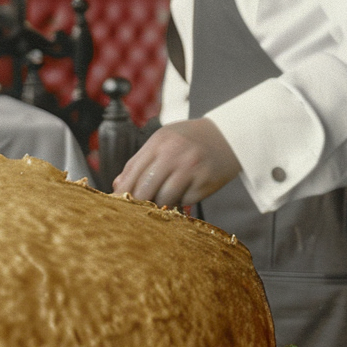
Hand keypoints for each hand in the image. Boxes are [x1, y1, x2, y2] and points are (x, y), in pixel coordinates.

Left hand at [111, 118, 240, 208]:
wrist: (230, 136)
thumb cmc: (190, 139)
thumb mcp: (163, 141)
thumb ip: (140, 162)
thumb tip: (117, 186)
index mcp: (159, 142)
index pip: (133, 171)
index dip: (122, 191)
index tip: (115, 203)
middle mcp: (174, 154)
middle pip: (145, 188)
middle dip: (137, 202)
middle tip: (134, 210)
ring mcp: (191, 168)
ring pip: (164, 198)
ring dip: (160, 203)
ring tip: (164, 198)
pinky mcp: (206, 183)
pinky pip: (184, 201)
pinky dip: (180, 201)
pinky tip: (184, 192)